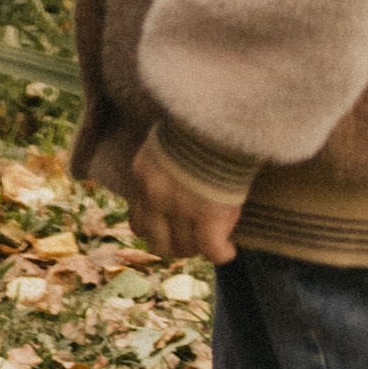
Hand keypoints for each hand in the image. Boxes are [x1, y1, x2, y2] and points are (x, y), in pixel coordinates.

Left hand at [128, 135, 241, 266]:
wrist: (220, 115)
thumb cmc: (196, 125)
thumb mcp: (163, 147)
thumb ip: (159, 174)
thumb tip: (169, 195)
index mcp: (141, 178)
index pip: (138, 224)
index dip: (157, 232)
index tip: (173, 230)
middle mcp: (155, 197)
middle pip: (160, 243)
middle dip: (178, 246)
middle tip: (195, 241)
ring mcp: (180, 208)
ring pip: (186, 248)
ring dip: (200, 248)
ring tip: (215, 242)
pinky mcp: (208, 216)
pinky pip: (212, 250)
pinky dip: (221, 253)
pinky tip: (229, 250)